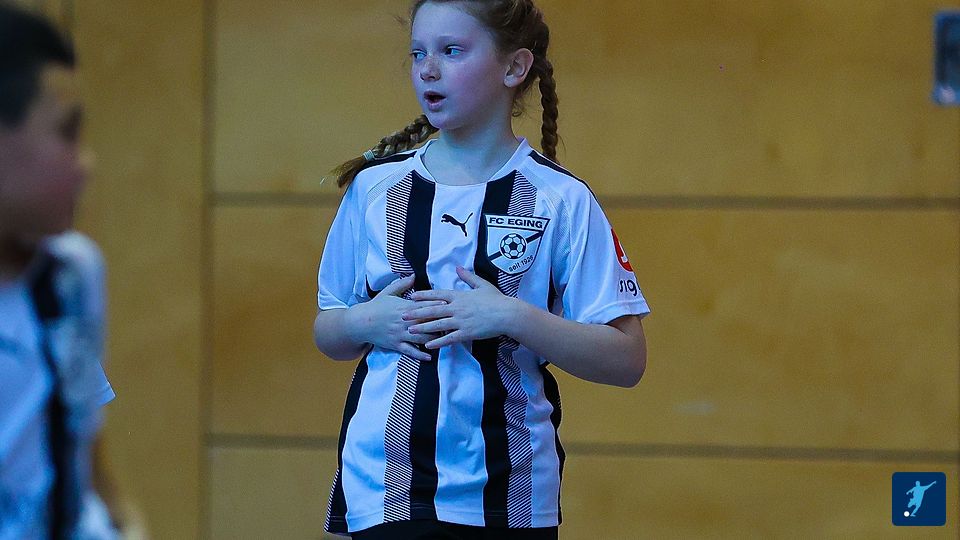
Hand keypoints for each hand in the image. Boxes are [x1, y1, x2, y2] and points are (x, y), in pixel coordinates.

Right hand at [347, 274, 443, 360]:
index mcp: (404, 307)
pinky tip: (430, 357)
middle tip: (454, 324)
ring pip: (421, 338)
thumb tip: (414, 275)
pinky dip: (420, 354)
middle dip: (441, 324)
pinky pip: (410, 351)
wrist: (360, 322)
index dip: (438, 306)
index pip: (424, 306)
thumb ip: (402, 284)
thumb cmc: (376, 306)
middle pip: (426, 323)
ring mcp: (400, 334)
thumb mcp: (388, 292)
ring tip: (446, 340)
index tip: (450, 305)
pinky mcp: (396, 345)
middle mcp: (404, 321)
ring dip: (434, 339)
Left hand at [404, 266, 518, 348]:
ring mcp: (461, 321)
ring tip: (410, 330)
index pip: (437, 295)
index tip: (411, 297)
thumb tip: (457, 267)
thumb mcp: (482, 284)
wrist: (507, 314)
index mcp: (459, 296)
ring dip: (423, 328)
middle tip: (403, 315)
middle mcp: (457, 308)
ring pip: (437, 325)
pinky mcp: (466, 333)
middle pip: (432, 310)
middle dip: (416, 313)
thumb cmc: (496, 299)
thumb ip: (468, 277)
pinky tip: (428, 345)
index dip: (423, 296)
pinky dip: (438, 342)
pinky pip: (449, 338)